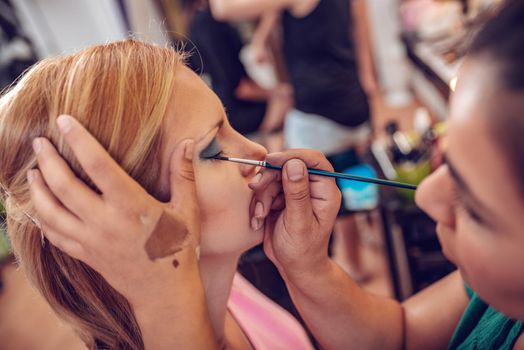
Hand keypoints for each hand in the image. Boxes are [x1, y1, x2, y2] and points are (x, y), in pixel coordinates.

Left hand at [28, 115, 200, 306]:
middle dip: (48, 160)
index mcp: (130, 206)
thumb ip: (183, 174)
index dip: (79, 140)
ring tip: (33, 172)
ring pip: (51, 212)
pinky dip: (42, 219)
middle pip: (64, 186)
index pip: (98, 166)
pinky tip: (40, 207)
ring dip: (38, 190)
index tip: (64, 120)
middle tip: (39, 142)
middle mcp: (105, 222)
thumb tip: (188, 141)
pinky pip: (54, 235)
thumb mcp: (187, 210)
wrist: (165, 292)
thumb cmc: (179, 248)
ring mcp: (91, 240)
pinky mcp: (85, 254)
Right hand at [249, 150, 340, 276]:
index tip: (271, 160)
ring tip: (259, 215)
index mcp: (325, 192)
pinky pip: (266, 189)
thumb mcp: (299, 223)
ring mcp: (296, 192)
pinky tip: (258, 219)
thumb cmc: (302, 251)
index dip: (293, 155)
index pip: (314, 160)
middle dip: (269, 177)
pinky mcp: (282, 198)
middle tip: (255, 188)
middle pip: (288, 166)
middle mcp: (312, 188)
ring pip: (273, 177)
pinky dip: (258, 202)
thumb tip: (295, 164)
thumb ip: (297, 194)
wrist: (294, 267)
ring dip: (261, 194)